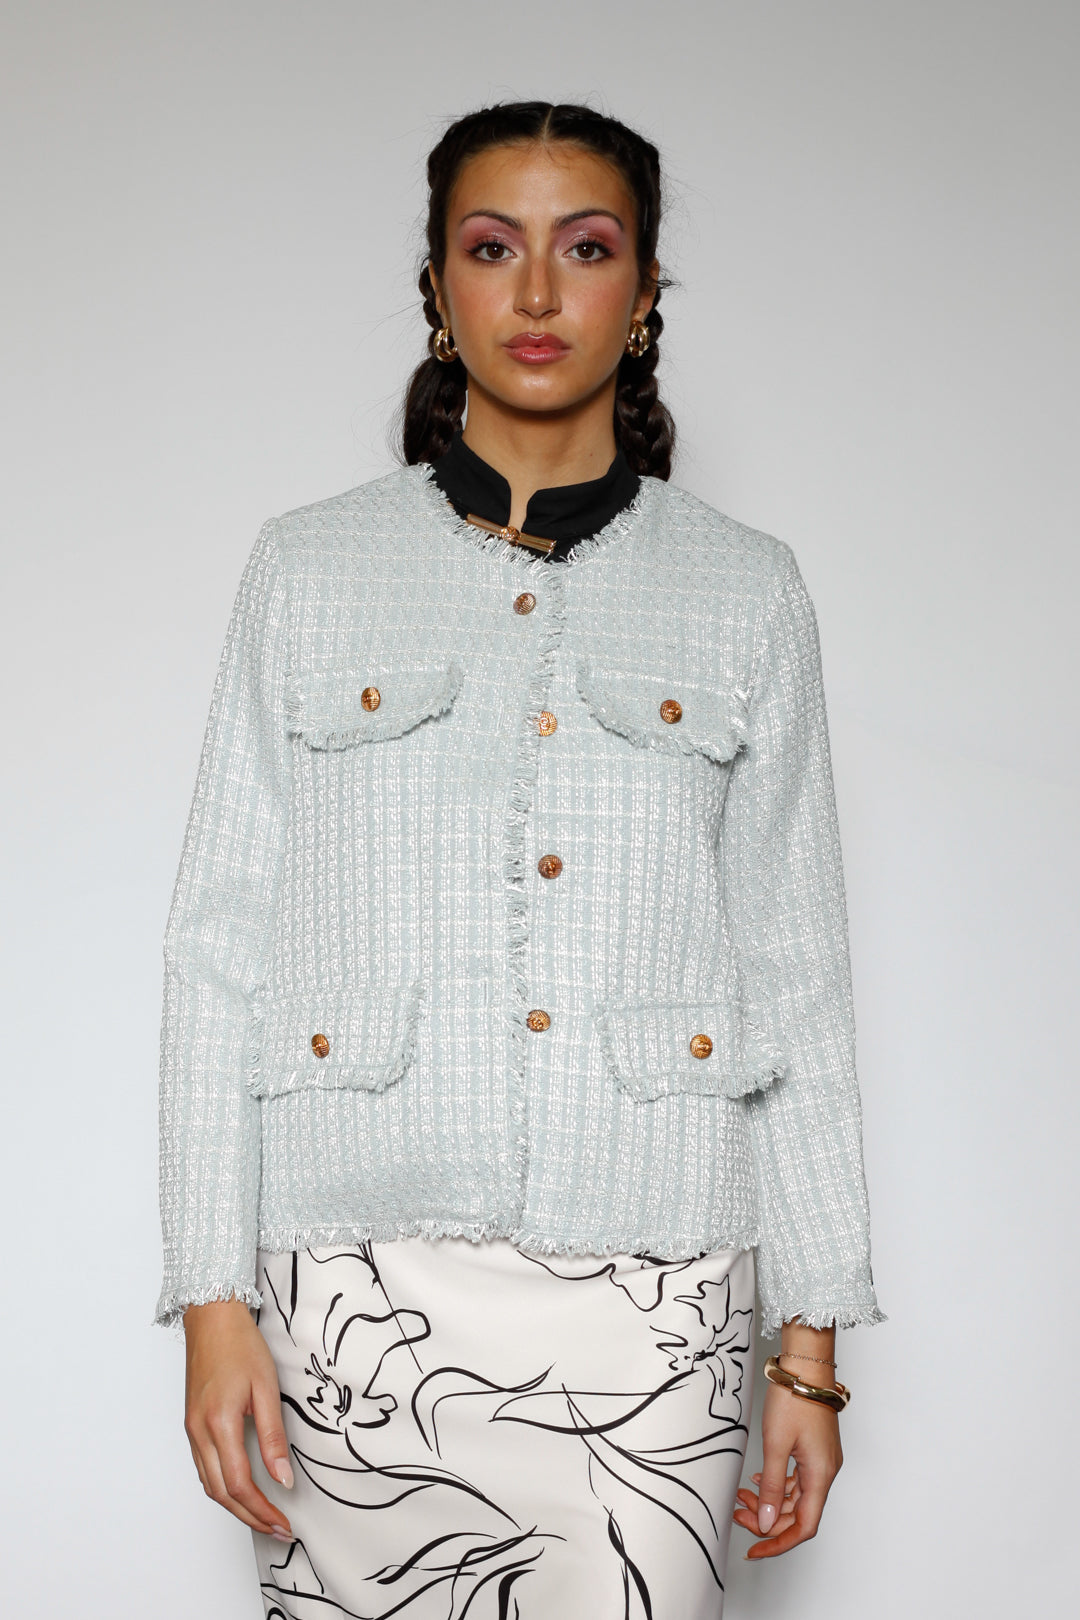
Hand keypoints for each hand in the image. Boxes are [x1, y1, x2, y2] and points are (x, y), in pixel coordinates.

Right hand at [183, 1298, 293, 1538]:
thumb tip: (283, 1479)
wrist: (211, 1318)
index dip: (261, 1510)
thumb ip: (273, 1436)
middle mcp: (199, 1432)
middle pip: (221, 1493)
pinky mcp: (191, 1424)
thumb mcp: (266, 1387)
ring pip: (209, 1484)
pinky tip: (240, 1489)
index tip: (283, 1522)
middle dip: (249, 1517)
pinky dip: (222, 1487)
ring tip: (263, 1517)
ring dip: (235, 1506)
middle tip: (277, 1530)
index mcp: (218, 1423)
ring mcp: (191, 1430)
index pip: (239, 1484)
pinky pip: (203, 1468)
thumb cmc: (240, 1345)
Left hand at [733, 1381, 843, 1557]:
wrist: (806, 1367)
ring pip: (797, 1496)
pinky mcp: (815, 1450)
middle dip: (768, 1520)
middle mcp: (825, 1472)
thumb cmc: (793, 1399)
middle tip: (739, 1513)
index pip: (804, 1527)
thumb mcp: (775, 1445)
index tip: (755, 1549)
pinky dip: (778, 1485)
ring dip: (771, 1501)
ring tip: (742, 1496)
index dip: (779, 1543)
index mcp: (820, 1476)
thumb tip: (767, 1524)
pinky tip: (760, 1481)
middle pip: (799, 1514)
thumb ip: (772, 1488)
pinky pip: (797, 1479)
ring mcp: (821, 1461)